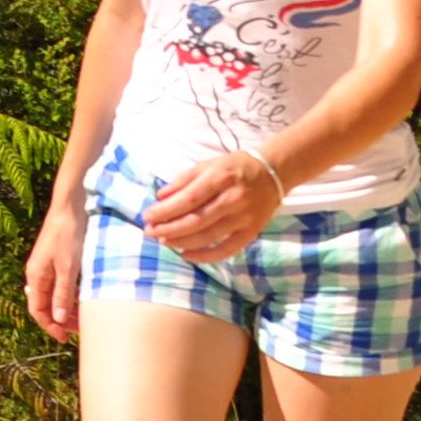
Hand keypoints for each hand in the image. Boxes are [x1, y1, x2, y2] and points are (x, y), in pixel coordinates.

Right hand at [25, 197, 85, 341]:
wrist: (70, 207)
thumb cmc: (68, 236)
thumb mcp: (67, 268)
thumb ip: (62, 295)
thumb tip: (58, 320)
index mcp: (35, 277)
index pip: (37, 311)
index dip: (50, 327)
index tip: (65, 339)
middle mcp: (38, 274)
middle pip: (45, 305)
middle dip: (61, 321)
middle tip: (80, 331)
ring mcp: (47, 267)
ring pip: (54, 296)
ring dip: (66, 309)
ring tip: (84, 318)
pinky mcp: (57, 260)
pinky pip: (60, 286)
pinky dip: (70, 296)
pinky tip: (83, 299)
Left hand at [144, 152, 283, 265]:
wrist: (273, 173)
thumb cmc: (234, 167)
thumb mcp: (207, 165)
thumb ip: (183, 180)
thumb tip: (160, 197)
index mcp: (220, 178)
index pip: (188, 199)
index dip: (166, 210)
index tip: (148, 216)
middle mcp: (233, 199)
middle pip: (196, 220)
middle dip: (169, 228)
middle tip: (150, 232)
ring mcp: (244, 218)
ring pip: (208, 236)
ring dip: (182, 242)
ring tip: (163, 241)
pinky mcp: (251, 232)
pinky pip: (227, 250)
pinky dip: (205, 256)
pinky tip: (186, 254)